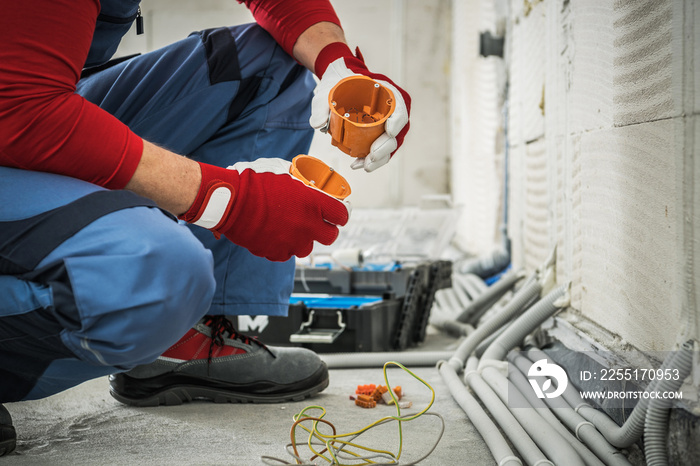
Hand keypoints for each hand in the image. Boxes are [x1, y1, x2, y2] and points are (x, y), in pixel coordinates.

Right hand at [180, 160, 350, 261]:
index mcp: (314, 203)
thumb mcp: (283, 170)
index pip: (342, 215)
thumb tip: (306, 180)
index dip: (340, 213)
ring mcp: (293, 242)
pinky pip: (286, 252)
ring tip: (290, 227)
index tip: (337, 212)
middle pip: (330, 236)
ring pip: (307, 247)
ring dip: (303, 238)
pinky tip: (274, 233)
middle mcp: (308, 226)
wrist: (229, 200)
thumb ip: (301, 180)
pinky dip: (283, 245)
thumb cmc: (254, 181)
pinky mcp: (276, 252)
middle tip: (317, 222)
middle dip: (325, 229)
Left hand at [310, 43, 410, 171]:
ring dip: (379, 158)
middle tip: (372, 156)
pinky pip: (378, 151)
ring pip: (389, 146)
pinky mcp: (376, 137)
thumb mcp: (327, 89)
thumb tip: (318, 124)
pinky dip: (370, 160)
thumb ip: (321, 104)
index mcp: (385, 93)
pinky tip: (358, 164)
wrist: (340, 86)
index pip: (398, 107)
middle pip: (396, 132)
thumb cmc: (339, 84)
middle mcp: (389, 111)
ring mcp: (384, 125)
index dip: (397, 120)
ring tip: (365, 165)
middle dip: (385, 147)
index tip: (389, 131)